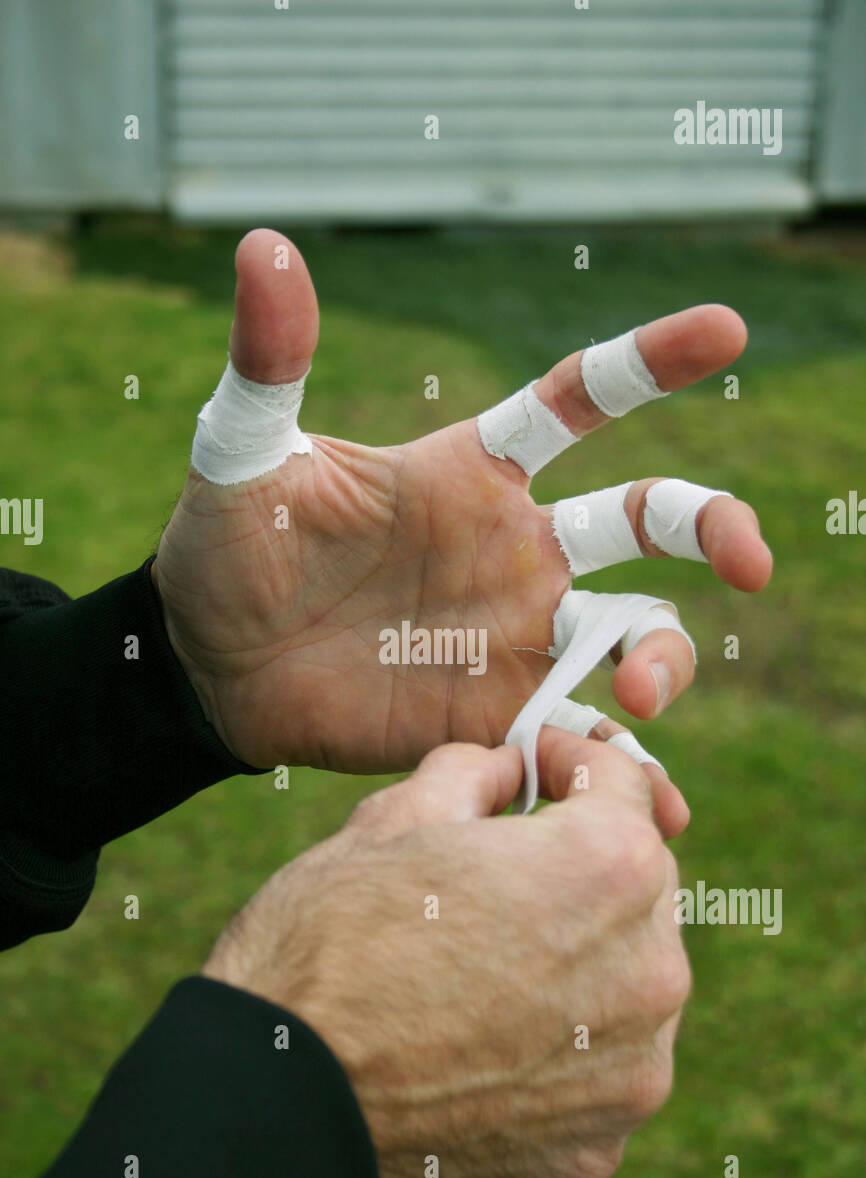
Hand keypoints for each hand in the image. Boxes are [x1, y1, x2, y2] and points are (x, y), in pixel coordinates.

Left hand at [153, 229, 771, 799]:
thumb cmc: (228, 549)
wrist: (208, 668)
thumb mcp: (243, 453)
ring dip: (665, 662)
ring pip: (635, 635)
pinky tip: (655, 810)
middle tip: (747, 561)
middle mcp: (515, 549)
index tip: (726, 330)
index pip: (581, 403)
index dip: (652, 364)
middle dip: (710, 529)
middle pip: (646, 524)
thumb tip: (263, 245)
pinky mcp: (495, 714)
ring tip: (639, 700)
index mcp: (472, 472)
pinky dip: (624, 767)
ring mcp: (513, 636)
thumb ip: (269, 361)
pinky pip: (581, 734)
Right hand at [202, 735, 690, 1177]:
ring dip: (580, 961)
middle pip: (639, 888)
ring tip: (487, 967)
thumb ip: (474, 773)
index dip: (569, 761)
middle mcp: (650, 971)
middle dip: (580, 866)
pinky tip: (483, 1046)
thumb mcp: (390, 820)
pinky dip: (557, 1051)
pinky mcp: (598, 1146)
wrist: (274, 1106)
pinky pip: (597, 1073)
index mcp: (608, 868)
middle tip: (499, 871)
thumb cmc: (324, 947)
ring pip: (628, 984)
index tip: (532, 769)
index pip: (624, 783)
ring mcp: (631, 1072)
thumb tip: (507, 771)